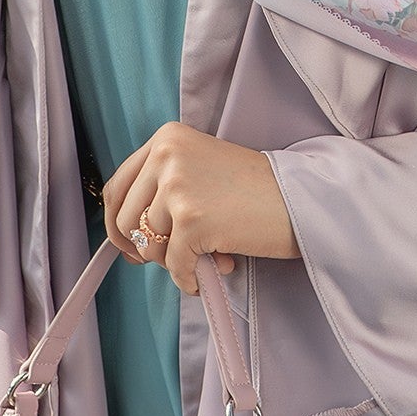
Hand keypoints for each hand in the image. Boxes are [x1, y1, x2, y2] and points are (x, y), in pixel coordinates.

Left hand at [103, 120, 300, 294]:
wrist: (299, 197)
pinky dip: (191, 277)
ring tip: (209, 253)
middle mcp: (167, 154)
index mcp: (167, 138)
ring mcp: (178, 185)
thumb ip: (162, 187)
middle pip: (127, 220)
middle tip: (175, 257)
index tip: (130, 246)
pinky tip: (216, 269)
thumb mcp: (198, 168)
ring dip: (174, 261)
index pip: (117, 187)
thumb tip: (125, 234)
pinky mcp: (191, 219)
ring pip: (149, 245)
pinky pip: (175, 265)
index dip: (117, 224)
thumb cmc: (253, 189)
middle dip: (147, 248)